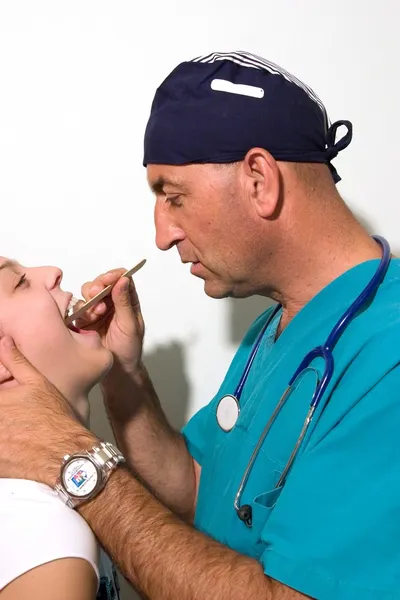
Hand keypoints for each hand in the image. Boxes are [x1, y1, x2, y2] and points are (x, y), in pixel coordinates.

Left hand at [0, 336, 94, 483]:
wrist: (63, 454)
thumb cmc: (53, 419)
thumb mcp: (37, 383)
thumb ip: (16, 361)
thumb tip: (4, 341)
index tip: (5, 393)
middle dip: (3, 410)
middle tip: (11, 411)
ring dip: (3, 425)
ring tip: (13, 425)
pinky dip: (2, 443)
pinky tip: (12, 440)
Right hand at [75, 269, 144, 376]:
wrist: (117, 370)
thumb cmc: (129, 348)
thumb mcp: (130, 325)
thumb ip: (125, 303)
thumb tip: (123, 280)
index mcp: (127, 300)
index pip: (122, 279)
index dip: (115, 275)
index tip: (110, 278)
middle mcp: (111, 302)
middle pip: (101, 282)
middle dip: (98, 285)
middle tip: (96, 294)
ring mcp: (96, 310)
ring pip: (87, 293)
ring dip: (90, 299)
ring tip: (96, 313)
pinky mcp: (83, 320)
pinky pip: (77, 308)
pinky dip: (81, 310)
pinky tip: (88, 320)